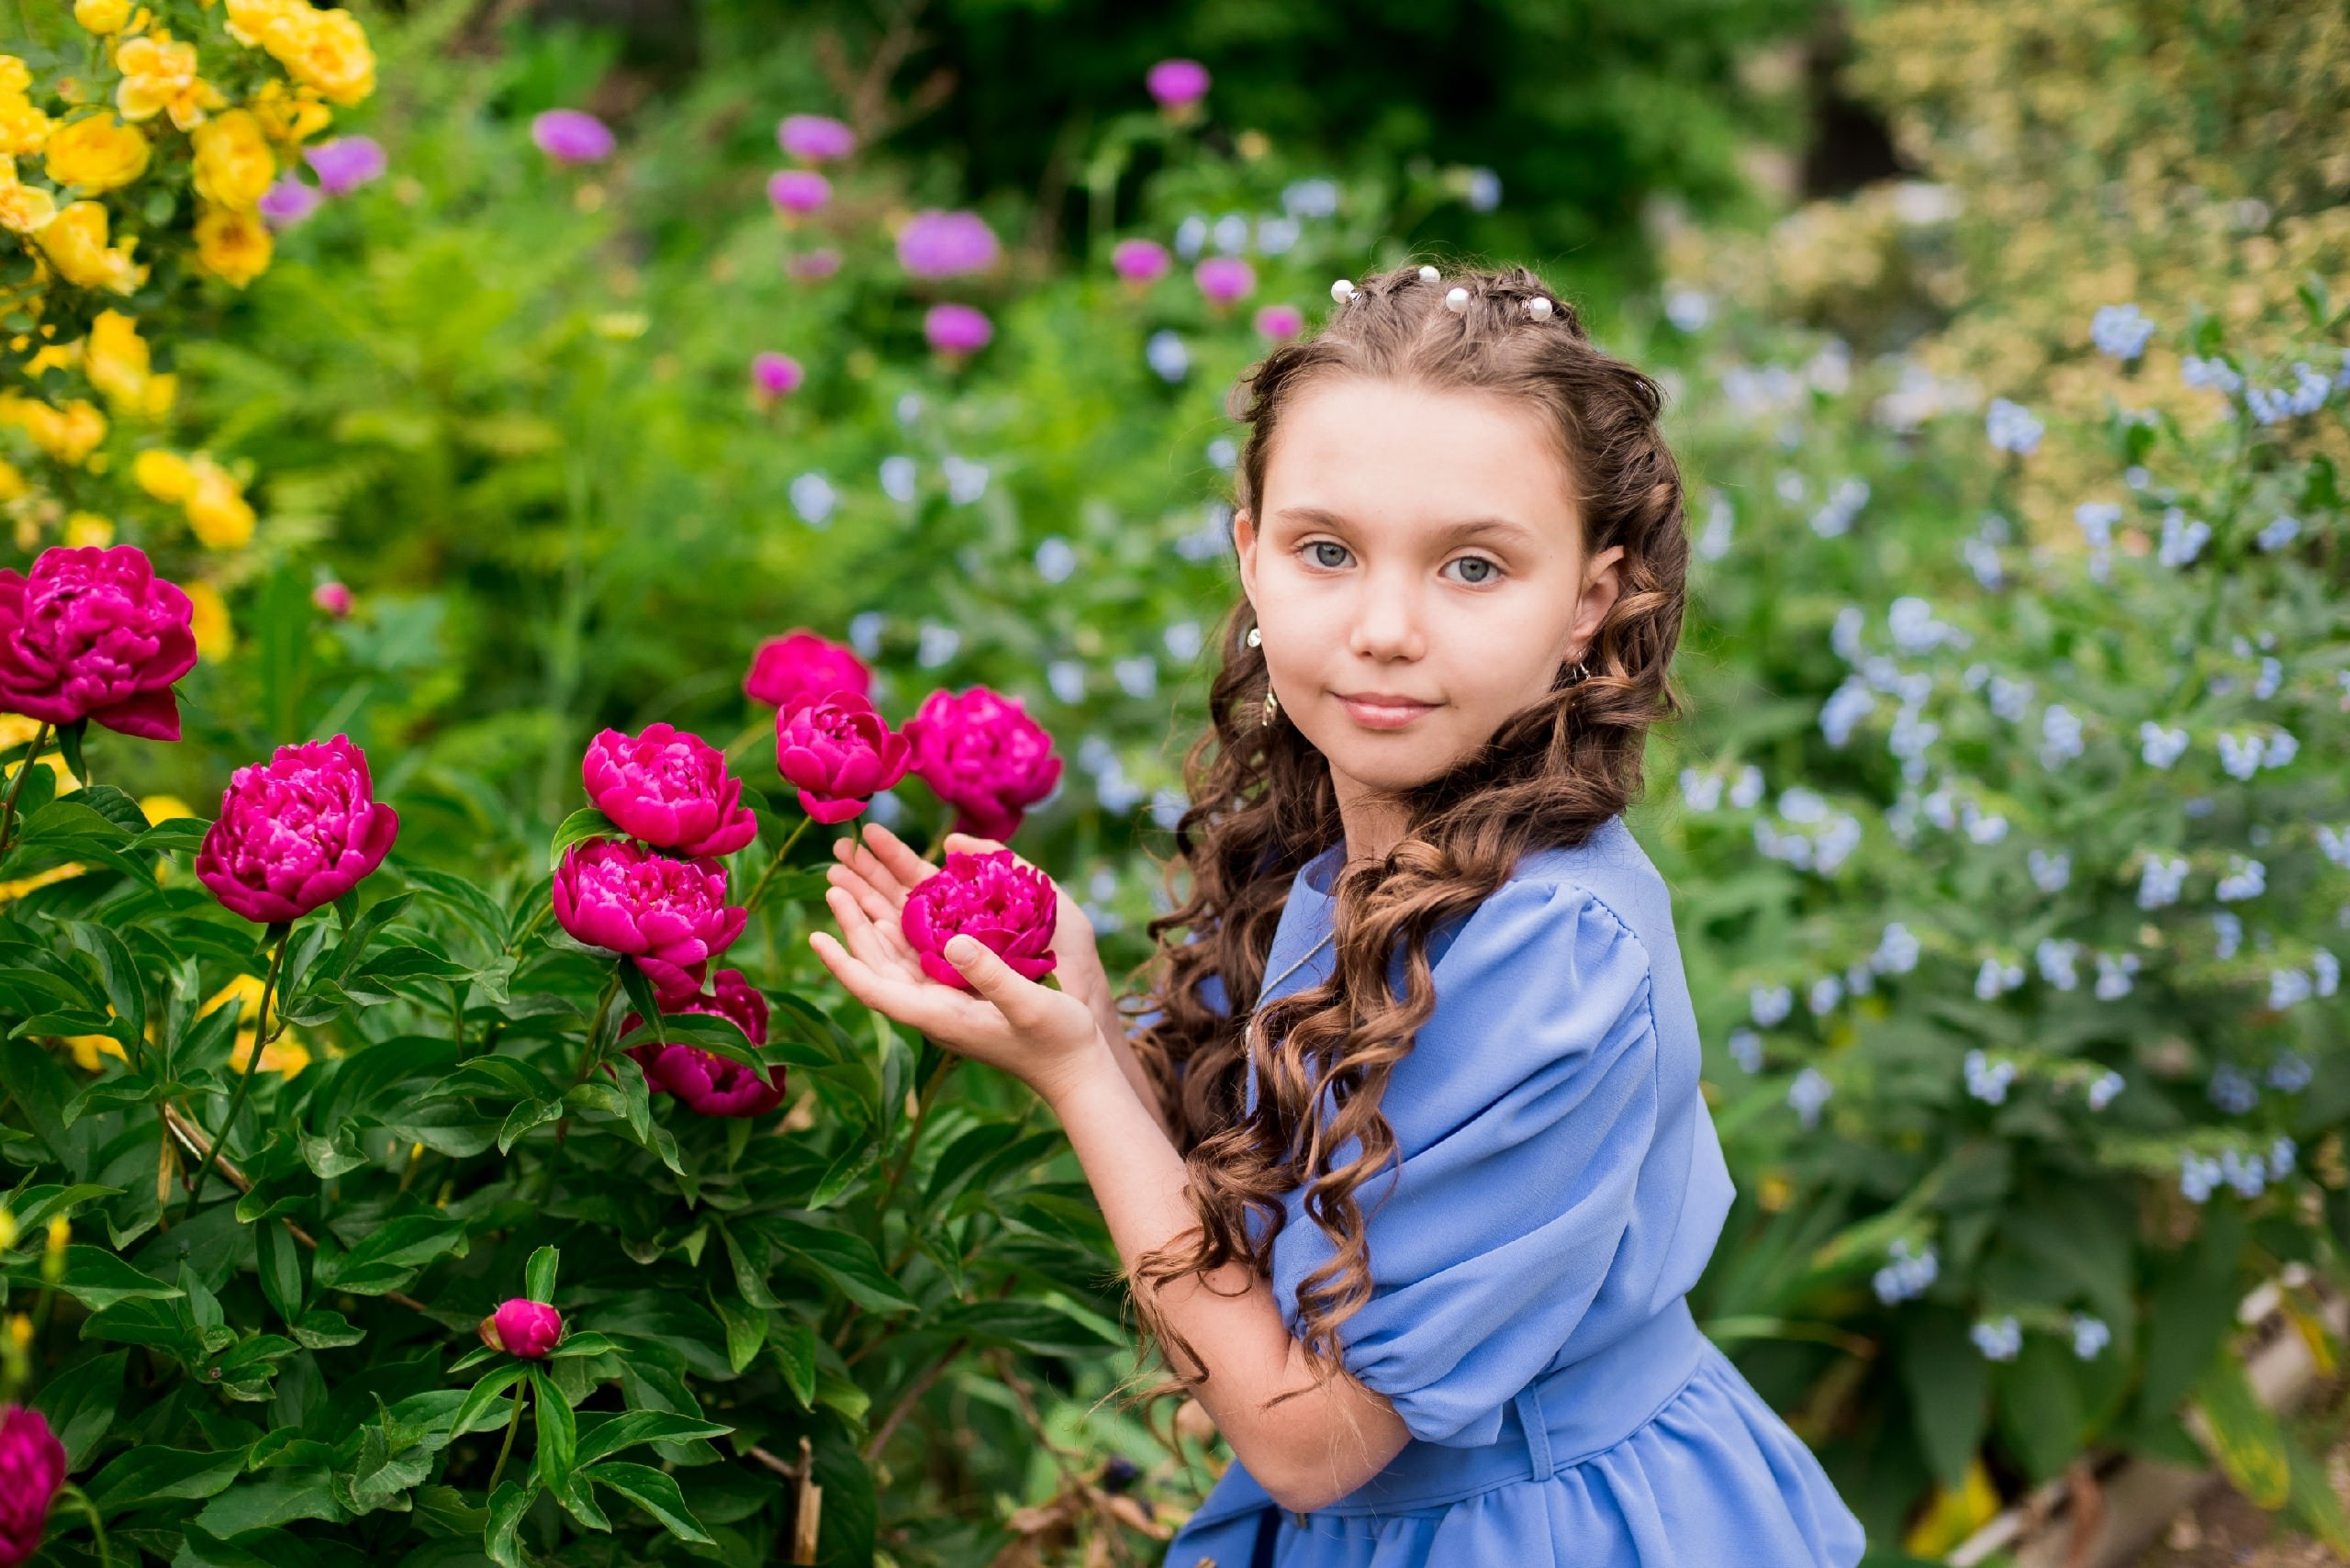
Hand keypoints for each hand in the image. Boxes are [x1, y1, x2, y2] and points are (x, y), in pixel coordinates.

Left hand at [810, 834, 1111, 1103]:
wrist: (1077, 1069)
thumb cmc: (1057, 1041)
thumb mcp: (1029, 1004)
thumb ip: (992, 975)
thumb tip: (952, 941)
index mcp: (940, 1015)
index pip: (875, 988)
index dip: (844, 961)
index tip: (816, 935)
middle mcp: (934, 1008)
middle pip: (878, 963)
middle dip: (853, 923)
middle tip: (833, 878)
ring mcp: (946, 1001)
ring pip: (896, 956)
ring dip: (873, 919)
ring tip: (852, 882)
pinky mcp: (962, 994)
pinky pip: (921, 956)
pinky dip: (904, 928)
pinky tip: (898, 906)